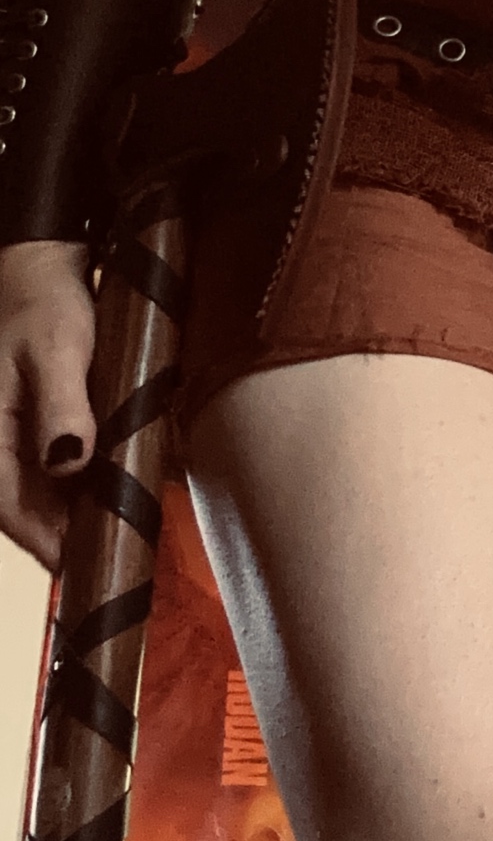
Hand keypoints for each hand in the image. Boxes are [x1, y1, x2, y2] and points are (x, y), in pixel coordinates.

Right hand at [0, 240, 96, 572]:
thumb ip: (62, 405)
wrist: (38, 268)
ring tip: (132, 530)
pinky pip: (59, 473)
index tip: (92, 572)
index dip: (52, 547)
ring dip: (84, 514)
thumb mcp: (55, 349)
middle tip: (127, 555)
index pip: (12, 513)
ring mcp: (14, 443)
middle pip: (31, 513)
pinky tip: (122, 489)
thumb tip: (69, 462)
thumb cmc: (42, 303)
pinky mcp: (37, 432)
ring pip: (47, 497)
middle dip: (75, 537)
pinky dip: (87, 486)